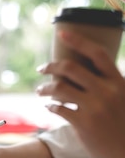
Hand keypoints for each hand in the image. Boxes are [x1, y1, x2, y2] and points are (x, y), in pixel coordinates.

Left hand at [37, 31, 124, 157]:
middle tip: (41, 69)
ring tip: (40, 91)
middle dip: (51, 66)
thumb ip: (107, 84)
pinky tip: (49, 107)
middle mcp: (108, 92)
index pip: (97, 54)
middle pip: (71, 68)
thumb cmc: (123, 124)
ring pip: (59, 87)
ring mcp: (95, 107)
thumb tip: (81, 73)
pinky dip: (50, 106)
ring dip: (45, 88)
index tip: (62, 33)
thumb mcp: (122, 98)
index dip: (79, 40)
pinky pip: (59, 108)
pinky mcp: (84, 124)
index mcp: (119, 82)